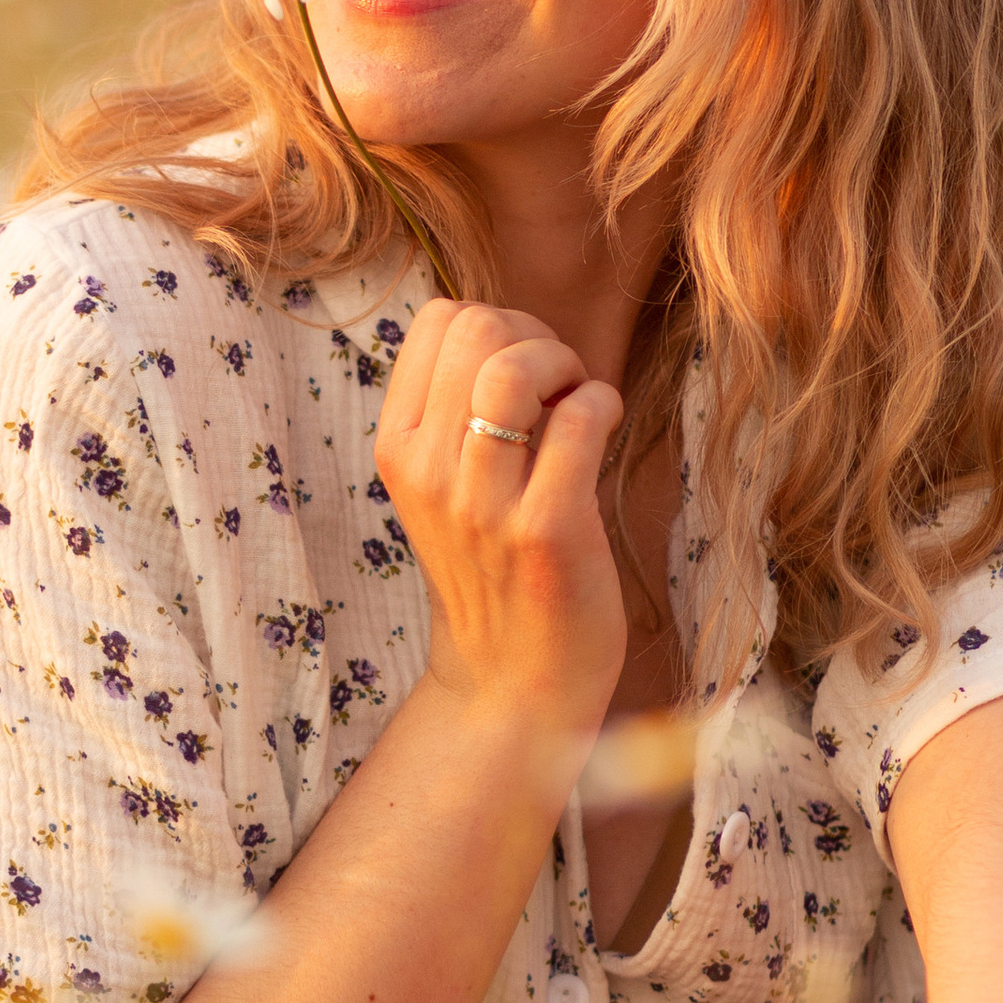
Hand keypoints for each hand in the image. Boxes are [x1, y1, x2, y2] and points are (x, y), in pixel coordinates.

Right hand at [372, 300, 627, 744]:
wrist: (512, 682)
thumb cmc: (495, 569)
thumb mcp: (443, 486)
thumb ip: (457, 410)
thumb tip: (508, 326)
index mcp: (397, 448)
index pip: (436, 320)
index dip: (495, 324)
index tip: (522, 372)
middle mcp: (428, 471)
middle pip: (477, 328)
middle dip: (535, 336)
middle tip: (559, 389)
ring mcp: (482, 504)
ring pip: (516, 365)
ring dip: (567, 365)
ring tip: (578, 405)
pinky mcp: (544, 530)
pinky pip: (580, 418)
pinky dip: (604, 406)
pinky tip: (603, 435)